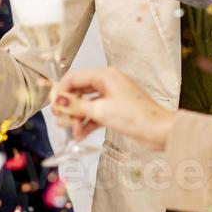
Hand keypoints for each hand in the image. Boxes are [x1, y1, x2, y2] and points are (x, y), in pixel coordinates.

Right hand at [51, 66, 175, 150]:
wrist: (159, 131)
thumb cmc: (136, 116)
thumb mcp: (100, 111)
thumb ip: (76, 105)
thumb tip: (57, 99)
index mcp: (104, 75)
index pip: (73, 78)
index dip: (60, 91)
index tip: (52, 106)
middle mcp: (107, 83)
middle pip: (78, 91)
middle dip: (68, 107)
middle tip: (61, 121)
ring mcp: (111, 97)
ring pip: (85, 104)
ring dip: (76, 118)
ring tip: (73, 132)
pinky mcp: (114, 110)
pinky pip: (94, 114)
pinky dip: (86, 123)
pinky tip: (80, 135)